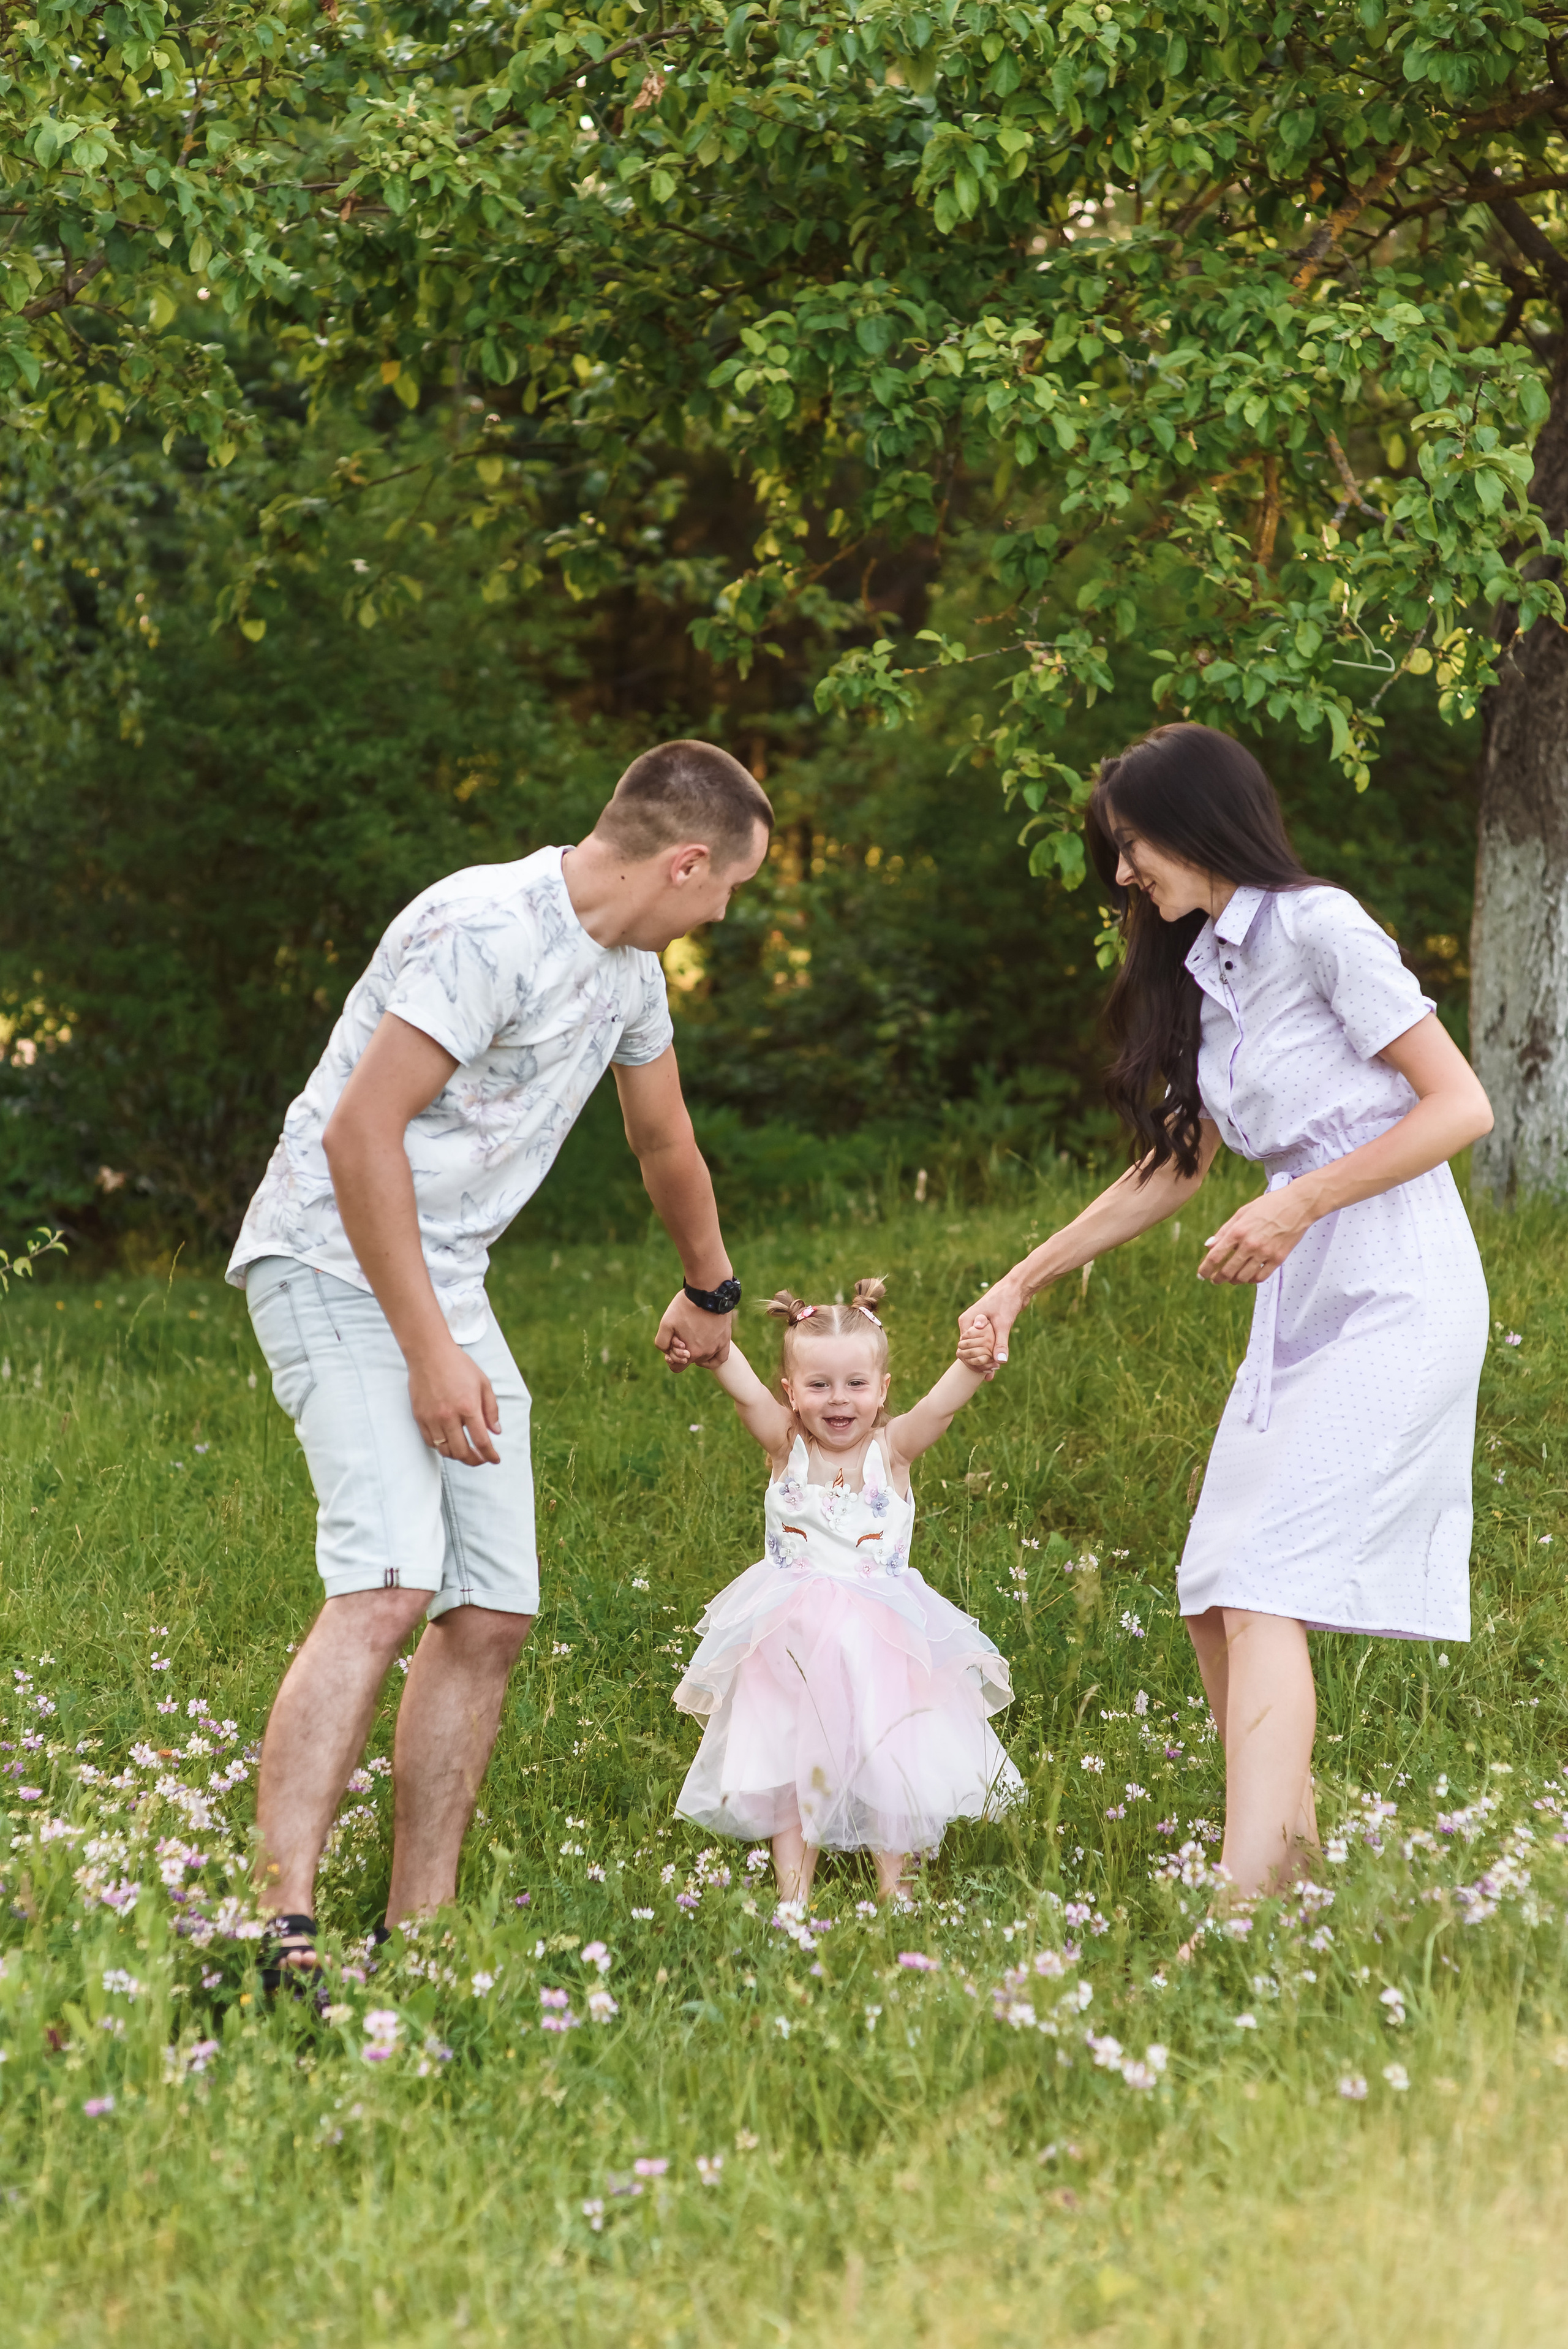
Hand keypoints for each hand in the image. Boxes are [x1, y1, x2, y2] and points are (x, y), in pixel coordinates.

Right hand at [407, 1340, 500, 1464]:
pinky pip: (430, 1442)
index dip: (490, 1455)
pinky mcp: (419, 1417)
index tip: (495, 1460)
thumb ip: (491, 1409)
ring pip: (445, 1451)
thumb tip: (496, 1432)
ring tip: (466, 1453)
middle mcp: (449, 1416)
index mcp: (468, 1407)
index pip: (481, 1441)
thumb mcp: (483, 1383)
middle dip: (475, 1461)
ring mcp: (432, 1418)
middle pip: (462, 1452)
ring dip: (458, 1456)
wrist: (429, 1353)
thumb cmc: (459, 1365)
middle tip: (481, 1460)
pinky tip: (449, 1443)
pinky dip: (441, 1447)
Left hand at [654, 1290, 732, 1370]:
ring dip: (697, 1350)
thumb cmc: (686, 1306)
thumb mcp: (666, 1323)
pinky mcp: (726, 1339)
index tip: (672, 1345)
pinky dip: (712, 1358)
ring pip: (704, 1358)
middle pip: (691, 1361)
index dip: (671, 1358)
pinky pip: (720, 1358)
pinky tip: (706, 1350)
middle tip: (682, 1334)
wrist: (709, 1290)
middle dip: (683, 1351)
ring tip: (693, 1334)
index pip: (677, 1368)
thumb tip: (666, 1351)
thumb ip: (661, 1342)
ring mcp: (717, 1346)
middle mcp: (706, 1353)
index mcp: (691, 1352)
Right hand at [958, 1277, 1024, 1370]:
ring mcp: (977, 1325)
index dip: (975, 1360)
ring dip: (985, 1358)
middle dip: (979, 1361)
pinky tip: (997, 1363)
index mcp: (967, 1321)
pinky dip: (990, 1351)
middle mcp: (970, 1323)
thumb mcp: (1003, 1323)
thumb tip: (1000, 1362)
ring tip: (993, 1371)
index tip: (987, 1369)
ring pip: (978, 1346)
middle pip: (970, 1348)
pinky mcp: (987, 1326)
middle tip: (992, 1372)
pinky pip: (985, 1342)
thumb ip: (1000, 1343)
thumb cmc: (1006, 1301)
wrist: (1017, 1287)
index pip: (965, 1347)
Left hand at [1197, 1187, 1312, 1284]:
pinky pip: (1261, 1276)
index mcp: (1238, 1231)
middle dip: (1217, 1278)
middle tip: (1214, 1280)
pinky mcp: (1278, 1258)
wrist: (1298, 1205)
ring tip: (1231, 1278)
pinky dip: (1251, 1279)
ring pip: (1243, 1277)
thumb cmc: (1268, 1206)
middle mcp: (1250, 1244)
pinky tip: (1248, 1277)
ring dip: (1234, 1280)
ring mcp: (1265, 1253)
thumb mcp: (1242, 1213)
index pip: (1215, 1256)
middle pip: (1227, 1270)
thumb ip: (1224, 1231)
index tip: (1201, 1274)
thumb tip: (1208, 1246)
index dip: (1205, 1268)